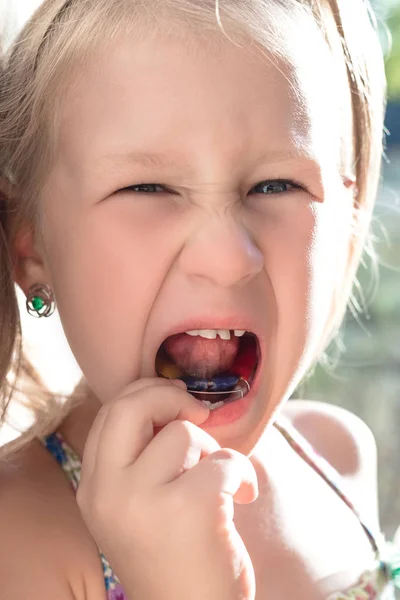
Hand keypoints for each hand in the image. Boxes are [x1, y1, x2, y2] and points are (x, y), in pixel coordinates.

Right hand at [76, 377, 257, 599]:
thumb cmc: (171, 558)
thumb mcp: (134, 507)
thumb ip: (138, 459)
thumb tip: (171, 399)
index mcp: (92, 490)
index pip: (109, 415)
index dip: (143, 395)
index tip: (171, 397)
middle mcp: (107, 492)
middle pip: (129, 407)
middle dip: (167, 395)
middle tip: (196, 410)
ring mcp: (143, 500)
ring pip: (184, 433)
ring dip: (212, 453)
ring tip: (218, 486)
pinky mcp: (188, 507)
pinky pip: (224, 459)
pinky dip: (241, 475)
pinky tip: (241, 499)